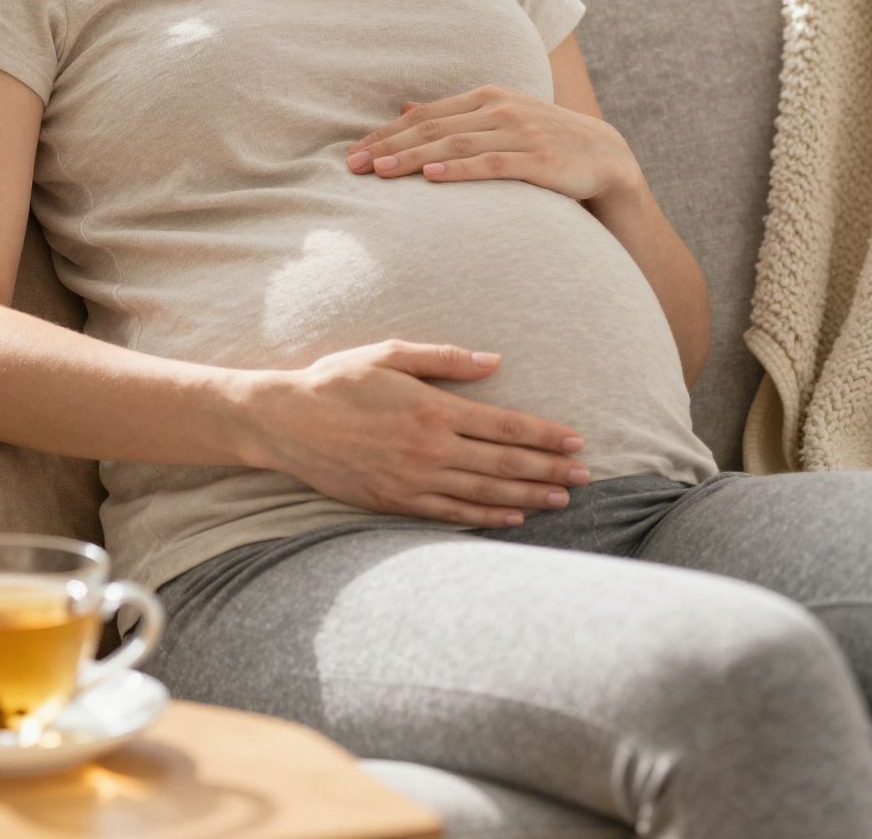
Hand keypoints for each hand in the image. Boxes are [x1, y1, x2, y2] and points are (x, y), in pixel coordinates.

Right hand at [244, 341, 592, 527]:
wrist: (286, 422)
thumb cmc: (338, 380)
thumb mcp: (390, 354)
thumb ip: (445, 359)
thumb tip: (495, 361)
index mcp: (433, 409)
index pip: (505, 425)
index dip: (545, 435)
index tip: (576, 441)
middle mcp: (430, 449)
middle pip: (504, 463)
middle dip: (549, 470)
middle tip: (585, 476)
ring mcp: (414, 480)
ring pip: (484, 492)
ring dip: (527, 496)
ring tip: (561, 499)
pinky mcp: (396, 502)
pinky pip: (451, 514)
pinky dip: (486, 517)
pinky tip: (511, 517)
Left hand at [345, 83, 636, 202]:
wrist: (605, 157)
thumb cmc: (544, 141)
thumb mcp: (499, 119)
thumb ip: (455, 115)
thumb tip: (405, 107)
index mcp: (487, 97)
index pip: (426, 115)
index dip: (387, 133)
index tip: (354, 153)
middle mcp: (501, 109)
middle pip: (434, 128)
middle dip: (390, 146)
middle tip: (353, 166)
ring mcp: (521, 132)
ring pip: (457, 145)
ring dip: (415, 158)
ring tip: (382, 172)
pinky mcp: (539, 159)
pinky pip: (493, 164)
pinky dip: (461, 170)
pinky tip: (433, 178)